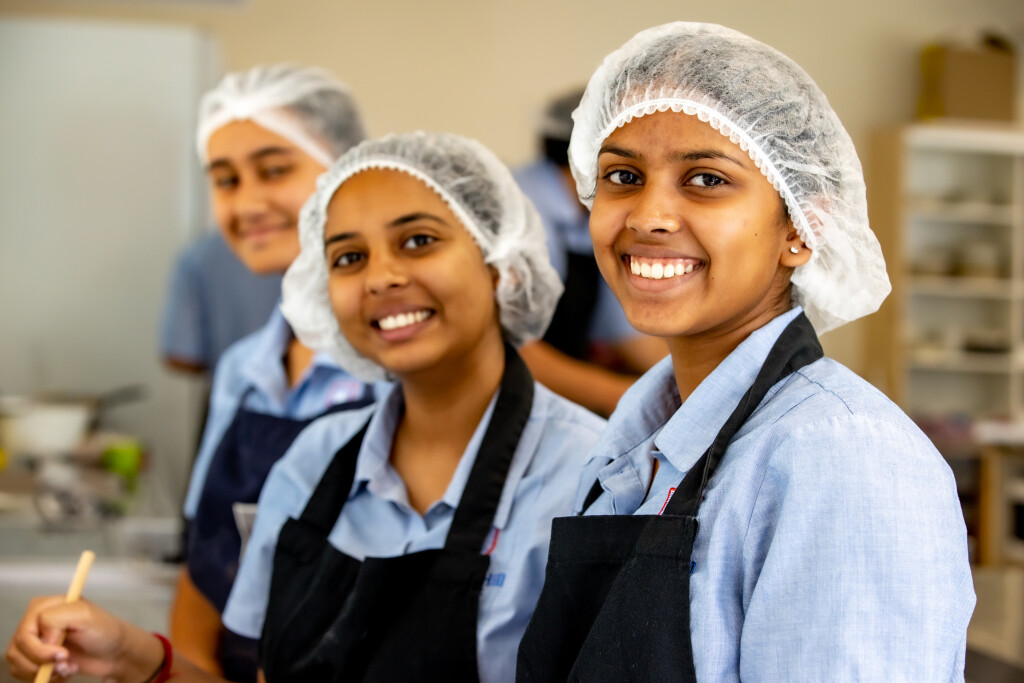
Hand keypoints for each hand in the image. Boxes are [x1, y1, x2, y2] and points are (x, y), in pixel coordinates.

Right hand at [6, 595, 161, 680]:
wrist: (115, 652)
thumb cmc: (104, 631)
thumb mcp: (85, 615)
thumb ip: (57, 617)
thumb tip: (42, 637)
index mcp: (43, 607)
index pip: (24, 632)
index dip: (40, 648)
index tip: (62, 654)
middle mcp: (34, 623)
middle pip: (18, 650)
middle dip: (42, 662)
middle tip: (66, 661)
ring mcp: (34, 642)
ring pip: (18, 664)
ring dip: (44, 671)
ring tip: (68, 666)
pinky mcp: (36, 658)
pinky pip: (24, 674)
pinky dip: (45, 678)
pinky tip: (64, 670)